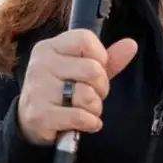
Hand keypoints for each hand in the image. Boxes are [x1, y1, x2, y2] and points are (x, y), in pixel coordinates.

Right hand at [17, 29, 137, 145]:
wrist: (31, 122)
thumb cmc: (60, 92)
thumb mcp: (81, 71)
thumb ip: (107, 59)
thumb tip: (131, 45)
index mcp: (49, 47)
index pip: (85, 39)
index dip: (100, 57)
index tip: (97, 70)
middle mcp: (41, 65)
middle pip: (92, 69)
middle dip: (102, 87)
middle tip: (93, 94)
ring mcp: (39, 90)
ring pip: (87, 95)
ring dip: (95, 107)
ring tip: (86, 109)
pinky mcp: (40, 115)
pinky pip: (79, 116)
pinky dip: (90, 123)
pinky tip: (86, 123)